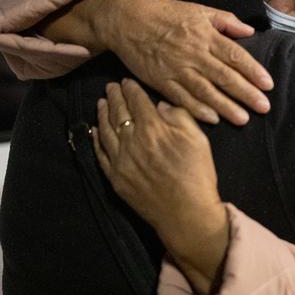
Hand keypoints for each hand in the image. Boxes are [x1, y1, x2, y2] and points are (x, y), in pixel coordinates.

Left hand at [94, 79, 229, 294]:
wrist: (186, 213)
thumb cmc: (197, 174)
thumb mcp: (198, 139)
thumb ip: (179, 117)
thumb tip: (160, 105)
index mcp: (153, 128)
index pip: (137, 101)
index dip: (131, 88)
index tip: (126, 81)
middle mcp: (132, 140)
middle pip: (118, 112)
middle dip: (114, 96)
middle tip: (111, 86)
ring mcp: (120, 160)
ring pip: (105, 130)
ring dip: (102, 114)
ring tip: (101, 102)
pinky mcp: (115, 177)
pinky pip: (101, 154)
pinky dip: (96, 139)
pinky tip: (95, 130)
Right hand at [97, 0, 273, 124]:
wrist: (129, 20)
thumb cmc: (168, 14)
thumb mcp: (199, 10)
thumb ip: (226, 21)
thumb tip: (249, 32)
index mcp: (205, 36)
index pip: (234, 56)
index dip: (252, 71)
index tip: (268, 84)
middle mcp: (193, 54)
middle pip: (224, 77)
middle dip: (246, 93)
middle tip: (264, 107)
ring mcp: (176, 69)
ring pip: (205, 91)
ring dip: (225, 106)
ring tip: (243, 118)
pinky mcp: (160, 81)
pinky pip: (181, 98)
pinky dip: (197, 109)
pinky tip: (213, 119)